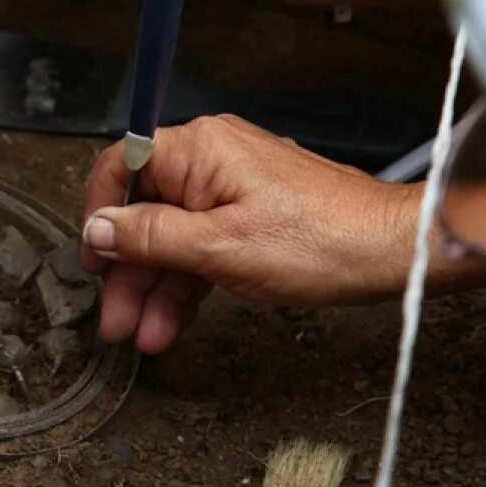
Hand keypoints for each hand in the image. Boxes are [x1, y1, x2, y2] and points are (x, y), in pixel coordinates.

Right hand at [80, 115, 419, 352]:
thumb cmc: (323, 240)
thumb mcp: (219, 247)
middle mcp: (211, 161)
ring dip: (155, 291)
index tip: (92, 258)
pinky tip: (172, 322)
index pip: (122, 166)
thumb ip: (150, 237)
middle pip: (145, 215)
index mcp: (198, 150)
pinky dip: (186, 285)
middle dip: (128, 273)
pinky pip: (201, 249)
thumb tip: (99, 229)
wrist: (392, 253)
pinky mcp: (248, 217)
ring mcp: (231, 190)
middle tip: (115, 318)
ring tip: (144, 336)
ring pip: (172, 240)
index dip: (99, 214)